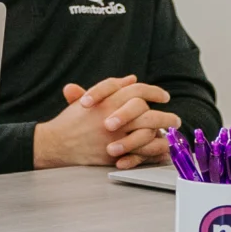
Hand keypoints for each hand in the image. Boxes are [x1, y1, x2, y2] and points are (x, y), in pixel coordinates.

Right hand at [35, 76, 181, 167]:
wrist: (55, 143)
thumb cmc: (71, 121)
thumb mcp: (88, 99)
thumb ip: (112, 88)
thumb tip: (131, 79)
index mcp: (106, 101)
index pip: (136, 90)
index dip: (153, 92)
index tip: (164, 97)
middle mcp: (112, 116)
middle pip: (147, 111)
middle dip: (165, 115)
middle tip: (175, 119)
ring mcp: (114, 135)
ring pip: (147, 130)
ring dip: (164, 131)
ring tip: (172, 133)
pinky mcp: (114, 152)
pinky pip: (141, 150)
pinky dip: (155, 149)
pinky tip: (163, 148)